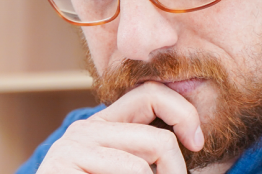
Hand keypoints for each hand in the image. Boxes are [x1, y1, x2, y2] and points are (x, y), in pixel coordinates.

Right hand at [36, 81, 204, 173]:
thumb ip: (147, 154)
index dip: (183, 113)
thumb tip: (195, 139)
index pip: (151, 95)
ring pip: (143, 165)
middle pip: (158, 139)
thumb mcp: (130, 168)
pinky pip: (131, 172)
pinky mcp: (64, 162)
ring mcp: (72, 147)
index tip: (197, 144)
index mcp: (102, 126)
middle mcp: (84, 129)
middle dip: (176, 171)